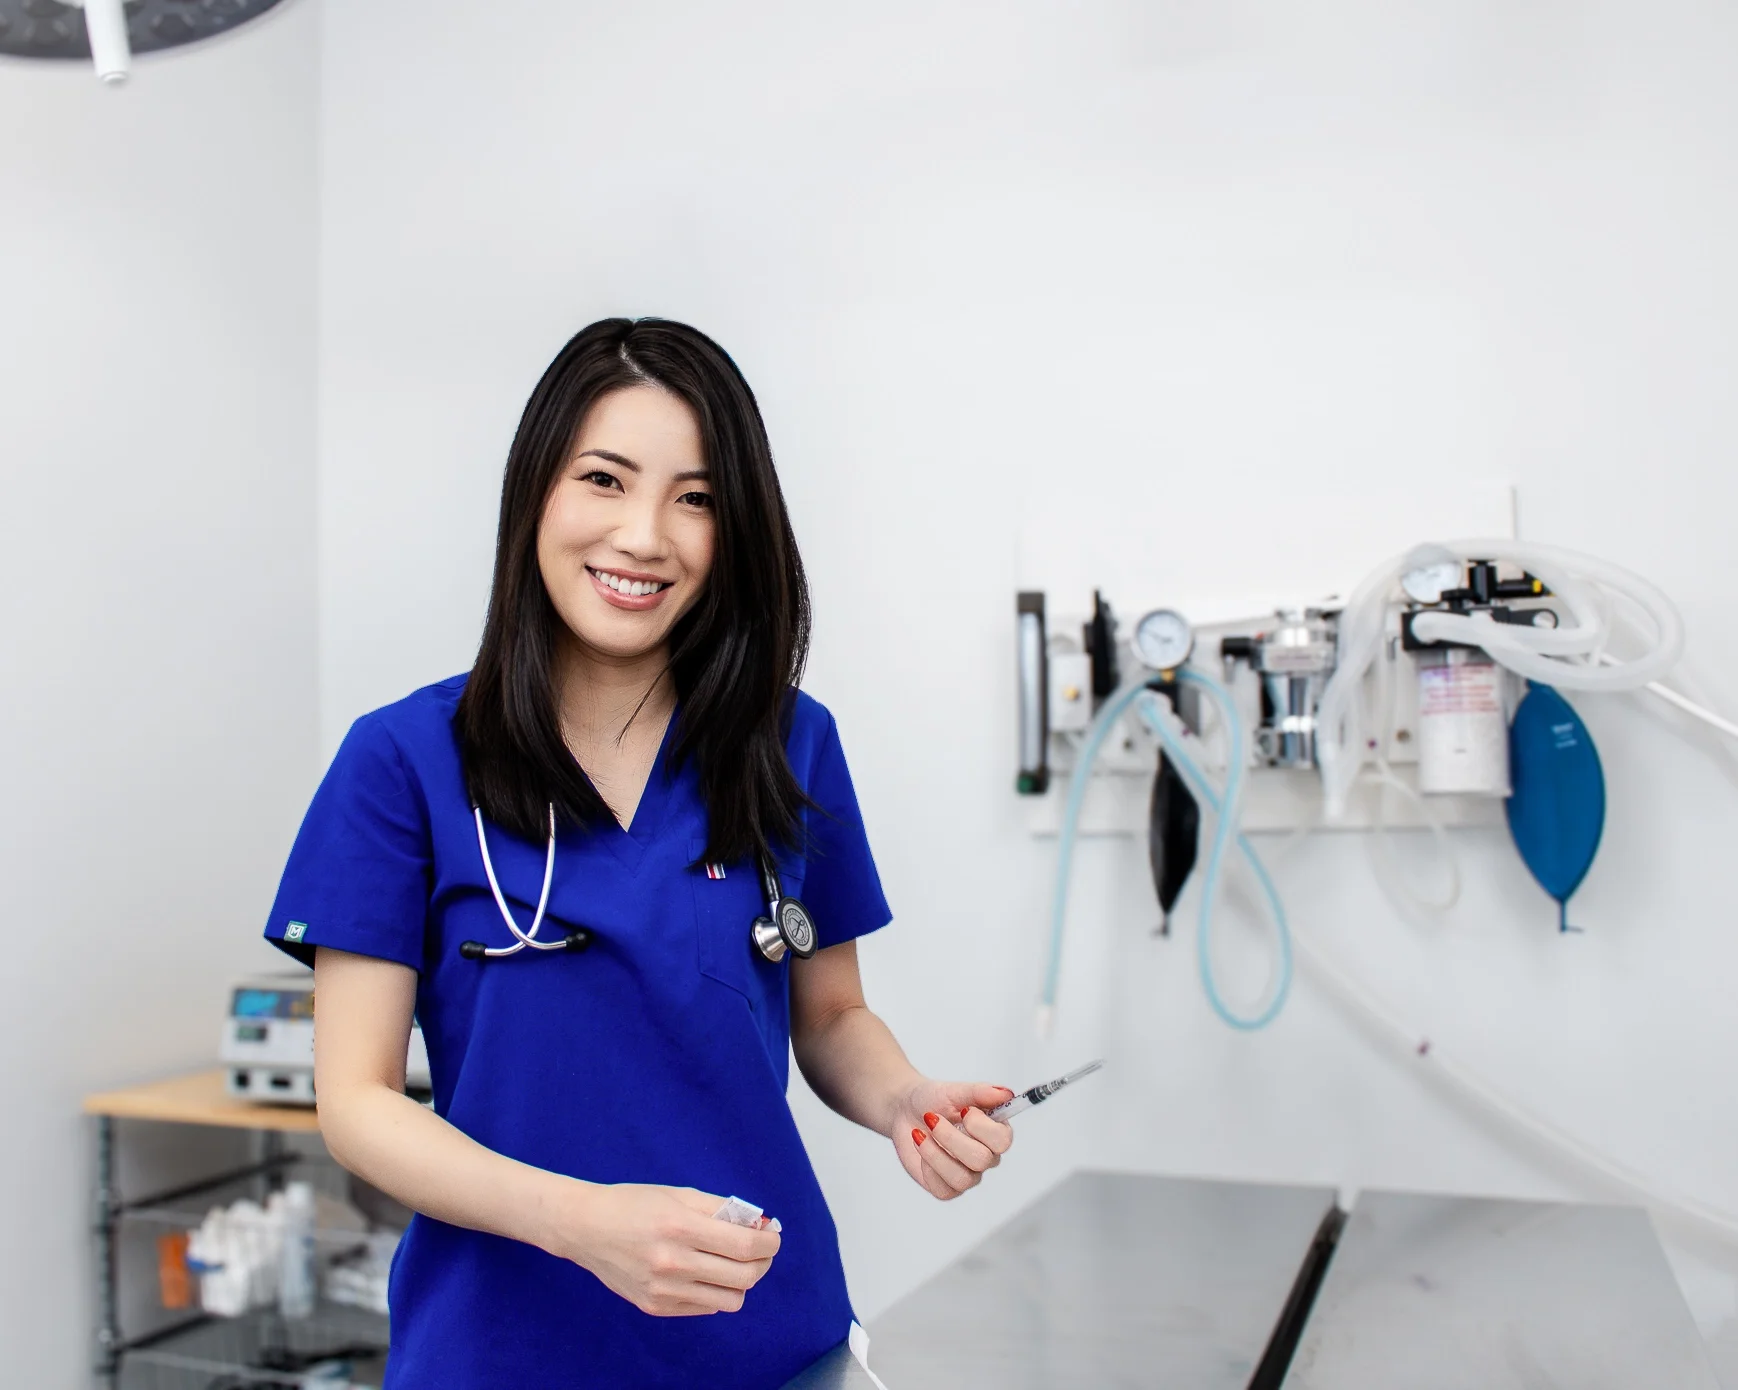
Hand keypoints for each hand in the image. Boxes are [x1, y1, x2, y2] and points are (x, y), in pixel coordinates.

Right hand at [548, 1182, 779, 1316]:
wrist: (585, 1228)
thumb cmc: (634, 1204)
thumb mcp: (679, 1195)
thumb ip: (721, 1210)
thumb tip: (759, 1225)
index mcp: (680, 1227)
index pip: (744, 1246)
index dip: (769, 1243)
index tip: (772, 1236)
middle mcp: (673, 1263)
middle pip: (743, 1276)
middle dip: (762, 1262)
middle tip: (761, 1250)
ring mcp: (663, 1290)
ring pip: (730, 1300)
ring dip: (741, 1282)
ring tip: (734, 1264)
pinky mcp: (655, 1307)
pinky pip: (705, 1308)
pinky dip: (716, 1291)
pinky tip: (706, 1273)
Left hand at [890, 1080, 1015, 1199]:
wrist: (904, 1111)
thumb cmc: (932, 1100)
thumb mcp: (954, 1090)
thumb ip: (981, 1092)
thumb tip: (1006, 1094)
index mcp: (994, 1131)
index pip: (1002, 1141)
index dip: (980, 1127)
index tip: (963, 1110)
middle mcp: (986, 1156)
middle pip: (981, 1160)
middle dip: (950, 1137)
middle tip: (931, 1118)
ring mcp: (968, 1174)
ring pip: (962, 1179)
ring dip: (935, 1153)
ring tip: (921, 1134)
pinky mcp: (947, 1187)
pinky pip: (944, 1190)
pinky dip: (927, 1168)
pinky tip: (922, 1149)